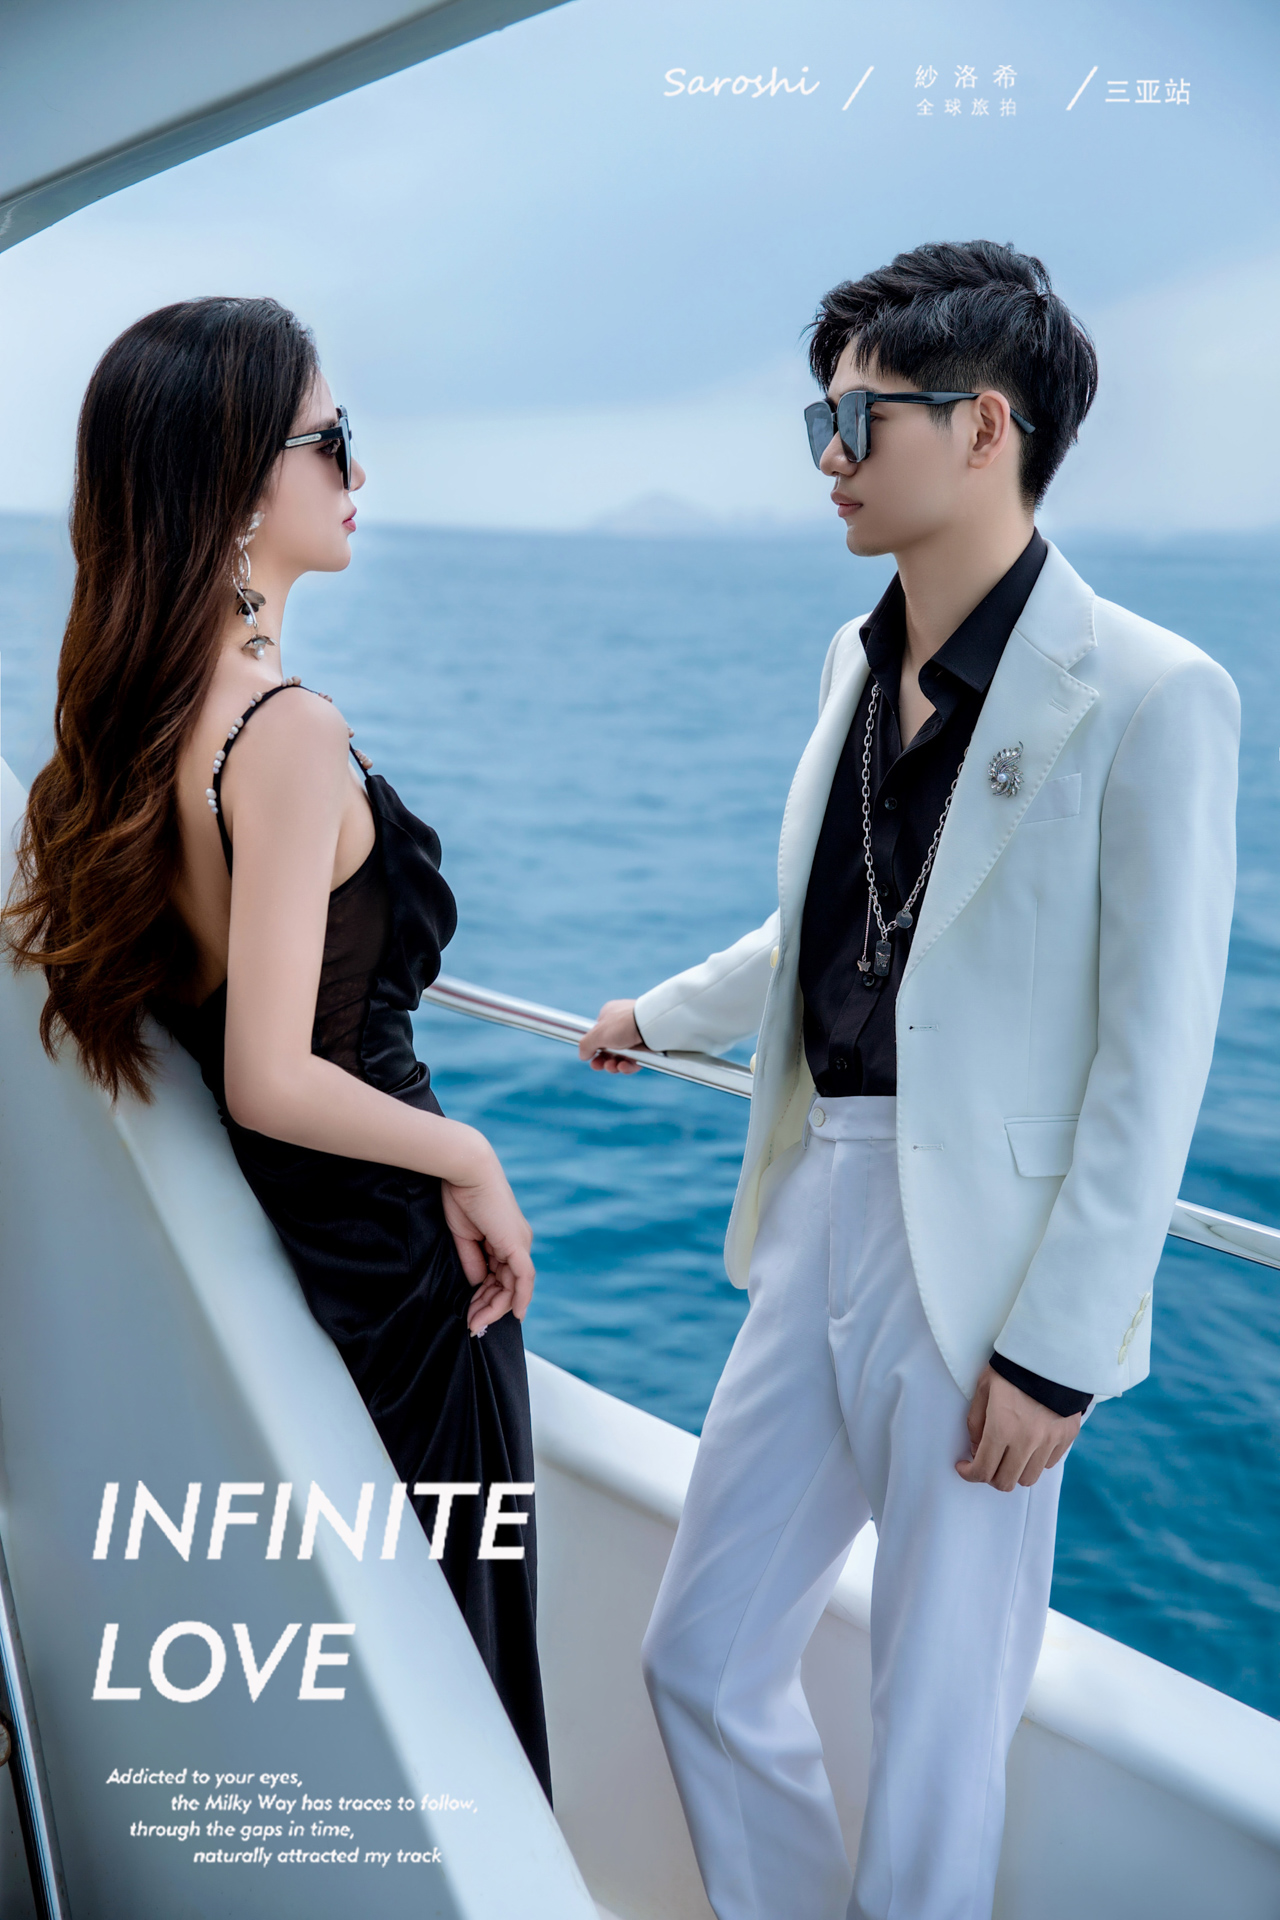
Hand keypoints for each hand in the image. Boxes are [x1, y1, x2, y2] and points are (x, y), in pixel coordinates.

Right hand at [441, 1149, 535, 1335]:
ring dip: (495, 1307)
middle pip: (507, 1285)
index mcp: (505, 1239)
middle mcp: (517, 1243)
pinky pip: (523, 1278)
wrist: (465, 1172)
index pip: (499, 1277)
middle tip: (472, 1325)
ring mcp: (519, 1244)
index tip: (470, 1313)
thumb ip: (473, 1262)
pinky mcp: (516, 1244)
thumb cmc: (461, 1197)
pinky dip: (520, 1297)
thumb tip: (477, 1285)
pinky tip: (514, 1314)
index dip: (485, 1298)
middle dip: (488, 1307)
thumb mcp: (465, 1237)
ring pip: (513, 1286)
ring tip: (476, 1322)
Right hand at [578, 998, 643, 1074]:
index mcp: (609, 1016)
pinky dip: (628, 1066)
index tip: (590, 1057)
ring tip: (613, 1067)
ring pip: (621, 1057)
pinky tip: (624, 1067)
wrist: (652, 1024)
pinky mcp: (647, 1047)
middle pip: (609, 1049)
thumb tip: (583, 1055)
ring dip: (614, 1065)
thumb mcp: (598, 1033)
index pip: (598, 1035)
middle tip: (599, 1066)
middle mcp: (622, 1026)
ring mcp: (635, 1036)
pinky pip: (635, 1061)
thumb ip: (586, 1044)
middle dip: (603, 1060)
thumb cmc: (624, 1023)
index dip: (594, 1048)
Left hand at [956, 1365, 1080, 1490]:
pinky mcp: (1067, 1437)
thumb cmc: (1012, 1369)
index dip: (969, 1474)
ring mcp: (1050, 1441)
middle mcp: (1027, 1440)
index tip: (965, 1467)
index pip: (983, 1470)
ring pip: (1029, 1478)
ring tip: (1009, 1453)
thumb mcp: (983, 1390)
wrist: (1050, 1353)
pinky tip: (1029, 1444)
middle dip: (990, 1476)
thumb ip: (976, 1424)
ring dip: (1014, 1471)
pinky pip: (1048, 1464)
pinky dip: (1035, 1460)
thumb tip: (976, 1450)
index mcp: (1002, 1428)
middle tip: (986, 1462)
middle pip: (1006, 1482)